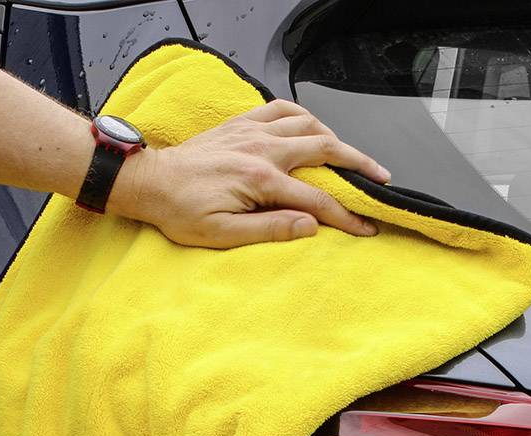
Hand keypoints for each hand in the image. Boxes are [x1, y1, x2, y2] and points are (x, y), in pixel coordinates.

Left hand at [108, 99, 390, 247]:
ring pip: (308, 123)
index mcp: (260, 180)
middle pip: (324, 150)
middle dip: (358, 165)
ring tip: (352, 155)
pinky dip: (303, 115)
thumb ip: (269, 229)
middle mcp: (261, 149)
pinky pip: (281, 108)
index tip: (367, 227)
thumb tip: (310, 227)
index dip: (347, 216)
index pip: (317, 200)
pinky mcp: (241, 123)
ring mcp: (252, 131)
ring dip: (335, 138)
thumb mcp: (223, 234)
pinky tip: (312, 127)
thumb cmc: (181, 211)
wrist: (150, 182)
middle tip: (380, 179)